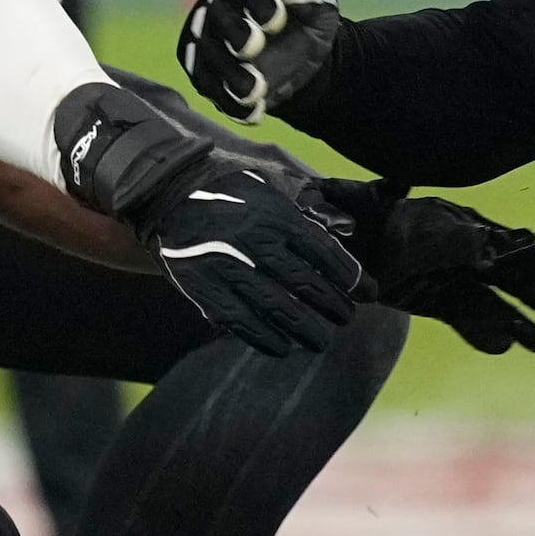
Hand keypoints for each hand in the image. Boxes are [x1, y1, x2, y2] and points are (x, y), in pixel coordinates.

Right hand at [57, 82, 362, 355]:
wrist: (167, 193)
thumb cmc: (228, 190)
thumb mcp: (270, 188)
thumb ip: (303, 211)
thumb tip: (343, 229)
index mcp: (276, 215)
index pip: (325, 253)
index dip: (351, 277)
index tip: (368, 292)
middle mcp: (255, 242)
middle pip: (306, 285)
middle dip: (333, 307)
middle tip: (347, 318)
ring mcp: (228, 267)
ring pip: (277, 308)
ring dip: (305, 329)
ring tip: (322, 339)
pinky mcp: (203, 287)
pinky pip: (240, 321)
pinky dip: (264, 338)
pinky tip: (282, 347)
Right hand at [179, 0, 342, 119]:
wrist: (301, 48)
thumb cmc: (307, 13)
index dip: (260, 3)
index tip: (278, 20)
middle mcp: (221, 7)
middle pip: (220, 20)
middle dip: (235, 34)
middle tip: (252, 48)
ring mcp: (209, 40)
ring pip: (210, 57)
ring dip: (230, 76)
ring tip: (255, 93)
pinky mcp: (206, 71)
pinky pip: (210, 87)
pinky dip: (229, 102)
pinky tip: (253, 113)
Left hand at [314, 177, 534, 353]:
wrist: (345, 243)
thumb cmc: (387, 229)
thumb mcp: (425, 232)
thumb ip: (458, 242)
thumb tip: (490, 247)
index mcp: (473, 228)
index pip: (520, 249)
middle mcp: (467, 253)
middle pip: (514, 278)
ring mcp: (451, 278)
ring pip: (494, 303)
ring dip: (520, 320)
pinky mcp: (433, 301)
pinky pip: (465, 319)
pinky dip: (483, 333)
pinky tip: (503, 347)